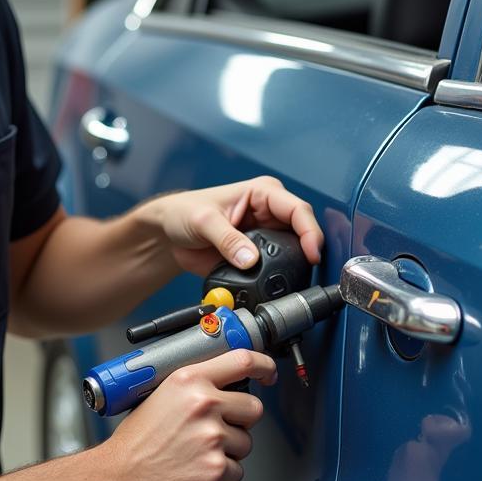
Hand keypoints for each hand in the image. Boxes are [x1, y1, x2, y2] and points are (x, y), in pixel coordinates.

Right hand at [99, 350, 274, 480]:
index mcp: (189, 381)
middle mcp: (204, 404)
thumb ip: (194, 388)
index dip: (264, 366)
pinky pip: (236, 472)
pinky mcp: (216, 469)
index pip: (242, 361)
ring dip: (229, 452)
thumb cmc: (135, 443)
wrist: (118, 479)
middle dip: (241, 421)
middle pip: (253, 408)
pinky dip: (221, 477)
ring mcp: (212, 437)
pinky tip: (196, 472)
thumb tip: (223, 386)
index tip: (268, 373)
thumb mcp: (159, 396)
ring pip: (246, 443)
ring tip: (197, 455)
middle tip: (216, 431)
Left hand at [144, 176, 322, 276]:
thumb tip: (250, 259)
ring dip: (293, 268)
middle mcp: (270, 213)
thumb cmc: (185, 212)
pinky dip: (275, 279)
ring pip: (293, 253)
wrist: (170, 233)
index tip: (311, 253)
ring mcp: (266, 236)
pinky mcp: (259, 256)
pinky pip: (275, 270)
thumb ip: (227, 240)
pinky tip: (272, 287)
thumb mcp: (204, 221)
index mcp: (263, 193)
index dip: (310, 232)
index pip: (298, 210)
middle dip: (306, 252)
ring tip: (288, 283)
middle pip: (302, 232)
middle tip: (304, 273)